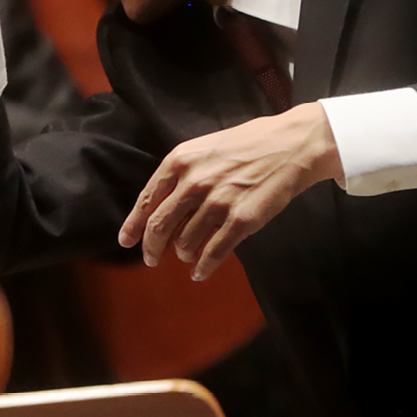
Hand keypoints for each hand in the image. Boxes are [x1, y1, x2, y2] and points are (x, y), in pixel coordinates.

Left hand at [118, 103, 343, 281]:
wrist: (290, 145)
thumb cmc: (245, 146)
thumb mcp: (202, 150)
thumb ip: (178, 175)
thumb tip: (156, 205)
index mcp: (178, 162)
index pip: (146, 201)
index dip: (133, 226)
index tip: (126, 241)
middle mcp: (193, 183)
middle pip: (159, 227)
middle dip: (151, 248)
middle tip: (151, 259)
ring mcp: (217, 202)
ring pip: (185, 242)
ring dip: (182, 254)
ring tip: (186, 255)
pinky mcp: (242, 220)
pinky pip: (214, 252)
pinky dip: (203, 267)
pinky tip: (200, 272)